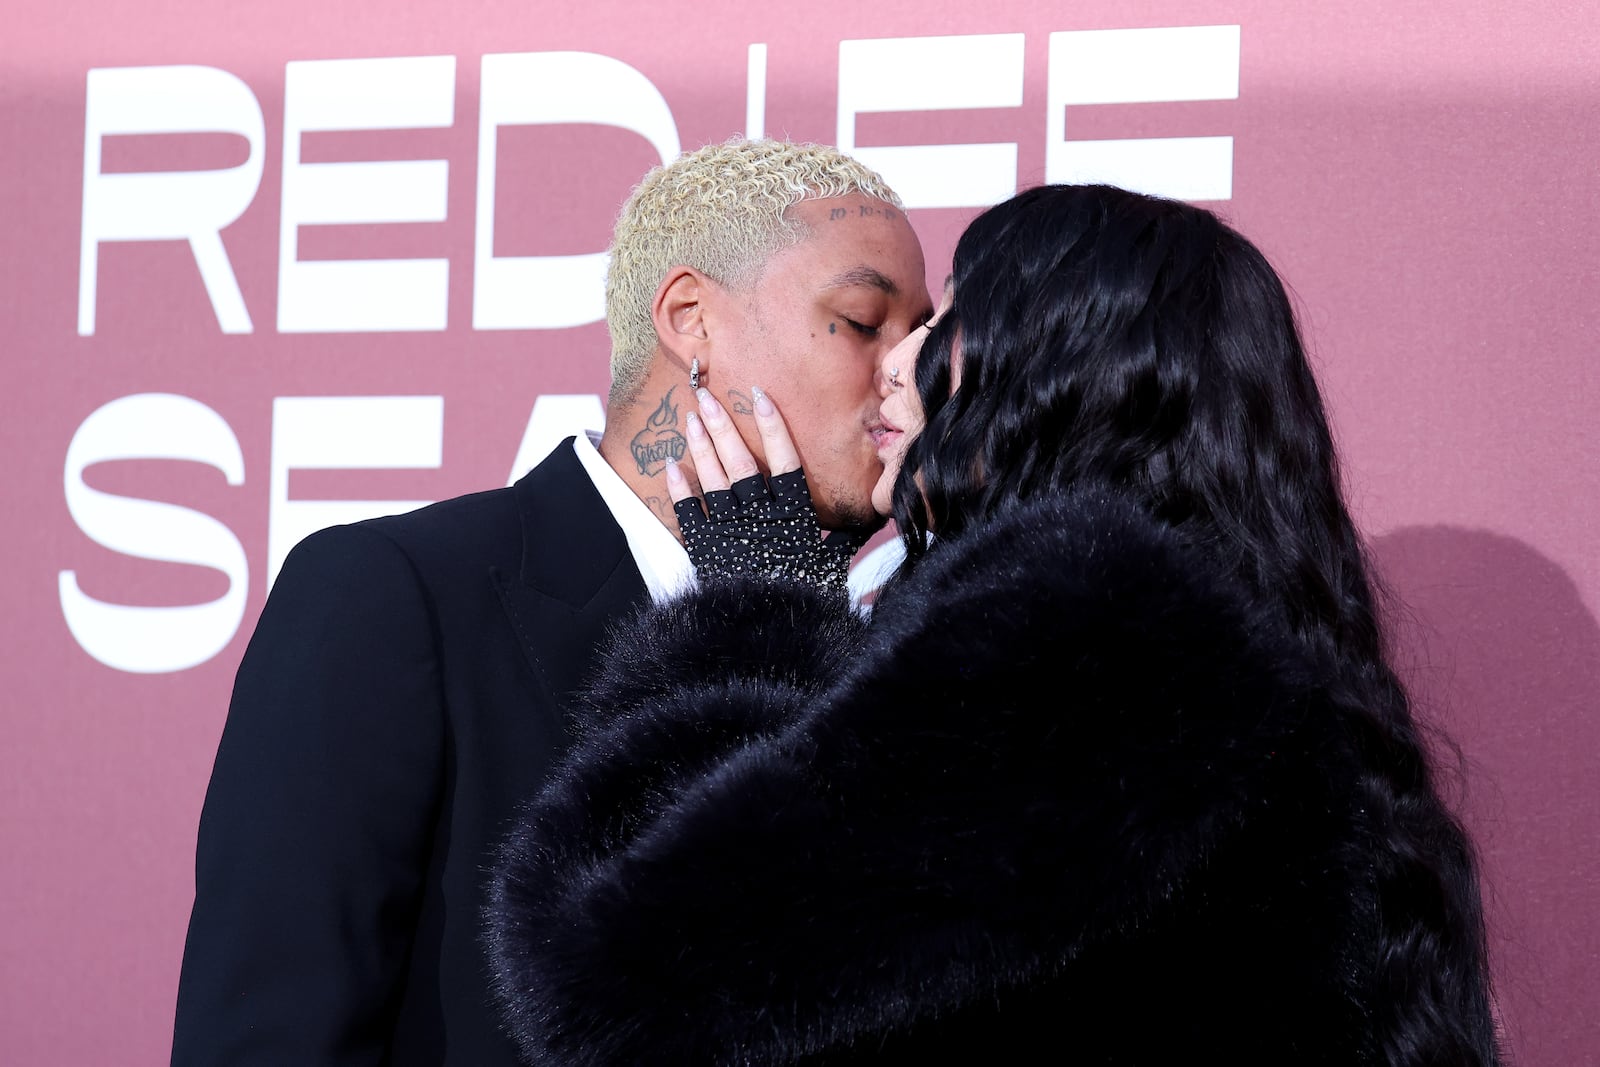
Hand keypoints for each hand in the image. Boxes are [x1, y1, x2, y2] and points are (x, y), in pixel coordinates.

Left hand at [665, 386, 869, 591]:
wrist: (768, 635)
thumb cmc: (805, 602)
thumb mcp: (832, 570)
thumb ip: (845, 540)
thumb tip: (871, 518)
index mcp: (794, 518)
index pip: (785, 462)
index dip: (773, 428)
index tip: (760, 397)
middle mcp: (761, 518)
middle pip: (742, 463)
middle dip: (723, 427)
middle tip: (706, 397)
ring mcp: (730, 532)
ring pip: (714, 481)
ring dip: (701, 447)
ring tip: (691, 417)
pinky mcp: (706, 551)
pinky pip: (689, 513)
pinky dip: (679, 489)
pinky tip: (671, 465)